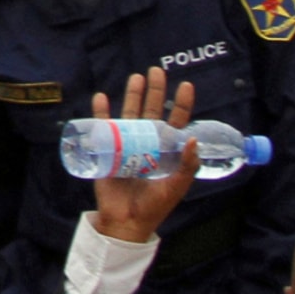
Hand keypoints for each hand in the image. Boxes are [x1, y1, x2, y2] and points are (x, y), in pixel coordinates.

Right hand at [88, 69, 200, 244]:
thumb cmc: (154, 206)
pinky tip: (101, 97)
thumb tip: (193, 139)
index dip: (182, 104)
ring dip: (132, 95)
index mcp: (166, 149)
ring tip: (135, 77)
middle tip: (156, 71)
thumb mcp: (175, 186)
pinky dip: (101, 113)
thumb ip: (186, 165)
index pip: (176, 121)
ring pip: (129, 113)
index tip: (186, 86)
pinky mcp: (108, 150)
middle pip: (152, 111)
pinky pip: (104, 127)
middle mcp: (148, 142)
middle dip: (155, 91)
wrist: (126, 221)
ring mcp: (127, 144)